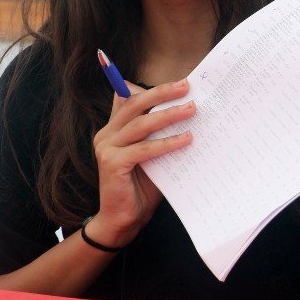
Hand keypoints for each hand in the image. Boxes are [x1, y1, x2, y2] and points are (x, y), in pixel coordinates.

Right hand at [90, 79, 194, 246]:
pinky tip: (186, 139)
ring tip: (192, 109)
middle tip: (187, 86)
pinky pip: (143, 149)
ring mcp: (107, 148)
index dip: (152, 89)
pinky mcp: (112, 163)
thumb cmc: (143, 185)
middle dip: (162, 93)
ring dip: (169, 115)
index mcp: (115, 128)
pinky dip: (166, 143)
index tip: (178, 80)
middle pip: (134, 105)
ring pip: (141, 125)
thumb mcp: (154, 154)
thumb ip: (162, 134)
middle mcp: (107, 134)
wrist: (125, 218)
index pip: (131, 100)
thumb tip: (190, 112)